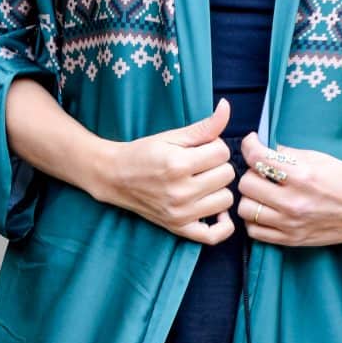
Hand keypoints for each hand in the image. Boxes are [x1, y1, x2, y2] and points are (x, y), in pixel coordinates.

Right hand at [94, 98, 237, 242]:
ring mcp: (180, 213)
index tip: (201, 148)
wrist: (114, 176)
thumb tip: (227, 107)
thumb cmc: (143, 153)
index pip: (222, 152)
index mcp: (178, 164)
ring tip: (203, 183)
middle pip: (227, 175)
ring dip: (218, 189)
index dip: (215, 146)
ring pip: (226, 200)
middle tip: (200, 165)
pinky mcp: (179, 228)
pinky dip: (222, 224)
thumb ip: (204, 126)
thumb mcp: (172, 136)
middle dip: (217, 166)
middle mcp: (181, 192)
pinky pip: (214, 236)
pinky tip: (215, 209)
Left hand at [236, 133, 341, 245]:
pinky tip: (265, 211)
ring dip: (250, 197)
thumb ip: (288, 154)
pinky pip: (254, 231)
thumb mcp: (320, 158)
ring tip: (262, 192)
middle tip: (261, 171)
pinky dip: (254, 220)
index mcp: (302, 176)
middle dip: (251, 172)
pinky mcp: (290, 240)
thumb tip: (264, 150)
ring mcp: (290, 224)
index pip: (257, 158)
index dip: (249, 145)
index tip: (252, 143)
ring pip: (245, 209)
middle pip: (246, 184)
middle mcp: (293, 201)